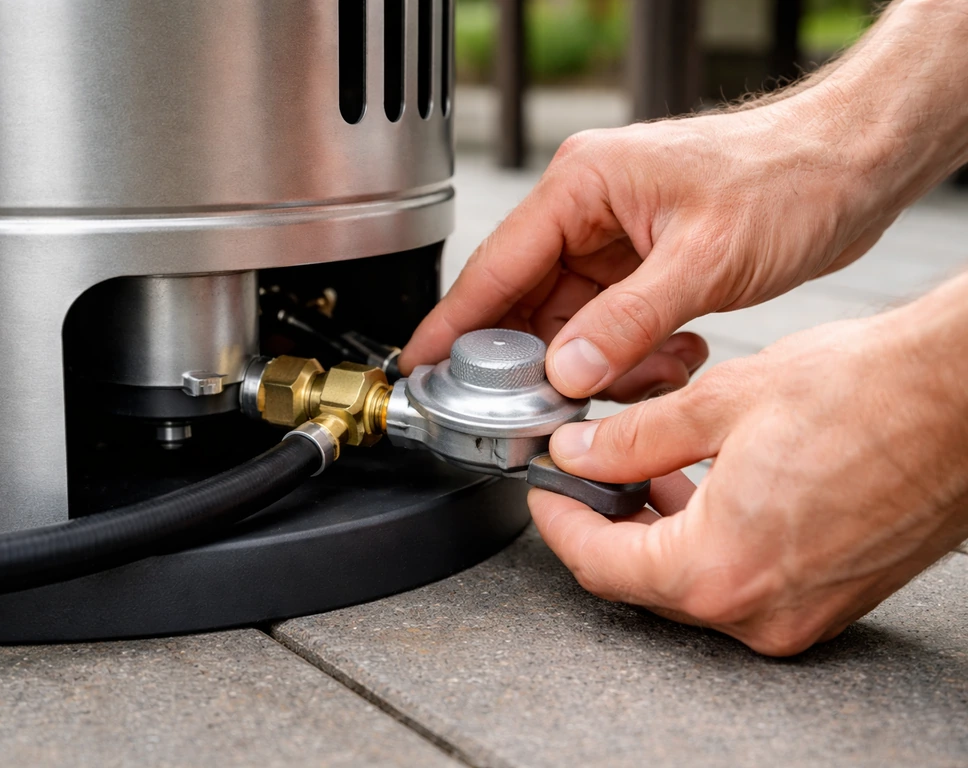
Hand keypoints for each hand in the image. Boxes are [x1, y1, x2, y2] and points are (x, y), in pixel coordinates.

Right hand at [403, 101, 894, 400]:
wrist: (851, 168)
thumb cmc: (786, 180)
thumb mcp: (702, 261)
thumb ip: (625, 323)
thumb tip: (566, 373)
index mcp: (582, 186)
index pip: (496, 263)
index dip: (454, 321)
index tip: (422, 366)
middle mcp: (587, 213)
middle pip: (527, 304)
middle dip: (540, 362)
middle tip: (548, 410)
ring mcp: (614, 243)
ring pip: (571, 327)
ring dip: (599, 366)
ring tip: (648, 372)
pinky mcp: (641, 270)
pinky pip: (610, 331)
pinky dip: (632, 359)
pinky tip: (673, 358)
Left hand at [531, 287, 967, 655]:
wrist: (963, 400)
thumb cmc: (867, 395)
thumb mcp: (720, 404)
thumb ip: (632, 440)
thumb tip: (578, 455)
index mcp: (720, 569)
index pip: (600, 565)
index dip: (560, 523)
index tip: (545, 491)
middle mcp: (760, 611)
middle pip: (643, 582)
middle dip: (607, 526)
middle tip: (589, 474)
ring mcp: (800, 614)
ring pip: (692, 585)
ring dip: (658, 532)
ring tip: (647, 472)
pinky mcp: (829, 599)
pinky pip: (742, 583)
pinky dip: (708, 543)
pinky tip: (706, 491)